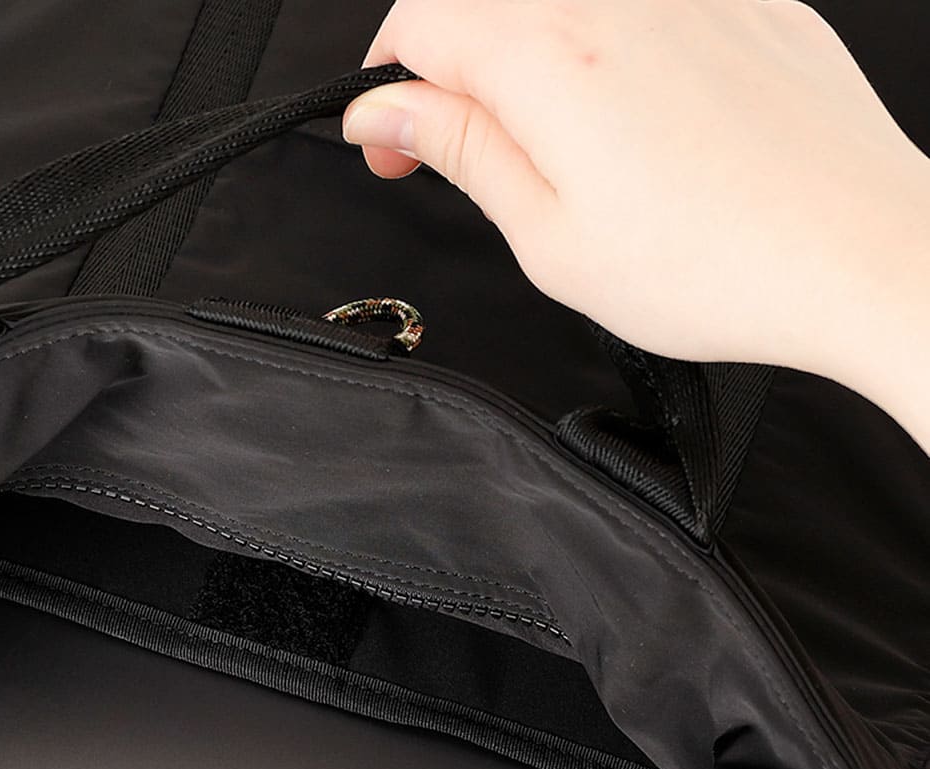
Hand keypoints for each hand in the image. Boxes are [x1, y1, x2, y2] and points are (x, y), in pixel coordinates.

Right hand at [342, 0, 929, 413]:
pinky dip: (609, 52)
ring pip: (562, 6)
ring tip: (555, 153)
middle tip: (457, 153)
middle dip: (449, 70)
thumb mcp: (550, 236)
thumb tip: (387, 111)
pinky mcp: (747, 1)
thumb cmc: (715, 266)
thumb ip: (463, 152)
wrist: (858, 253)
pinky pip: (645, 8)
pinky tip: (634, 129)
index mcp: (554, 58)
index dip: (389, 84)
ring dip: (528, 63)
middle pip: (488, 2)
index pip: (422, 20)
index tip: (392, 145)